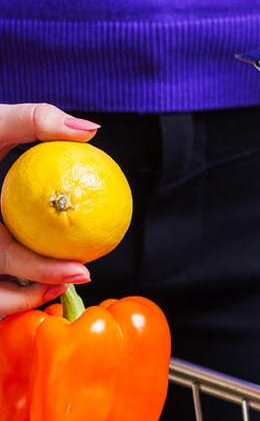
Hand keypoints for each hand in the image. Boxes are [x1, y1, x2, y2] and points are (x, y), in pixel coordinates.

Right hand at [0, 104, 97, 314]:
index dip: (43, 270)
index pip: (5, 257)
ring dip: (16, 300)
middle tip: (76, 280)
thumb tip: (89, 129)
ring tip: (54, 286)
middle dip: (33, 294)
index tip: (81, 271)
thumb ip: (33, 120)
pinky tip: (35, 279)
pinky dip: (5, 291)